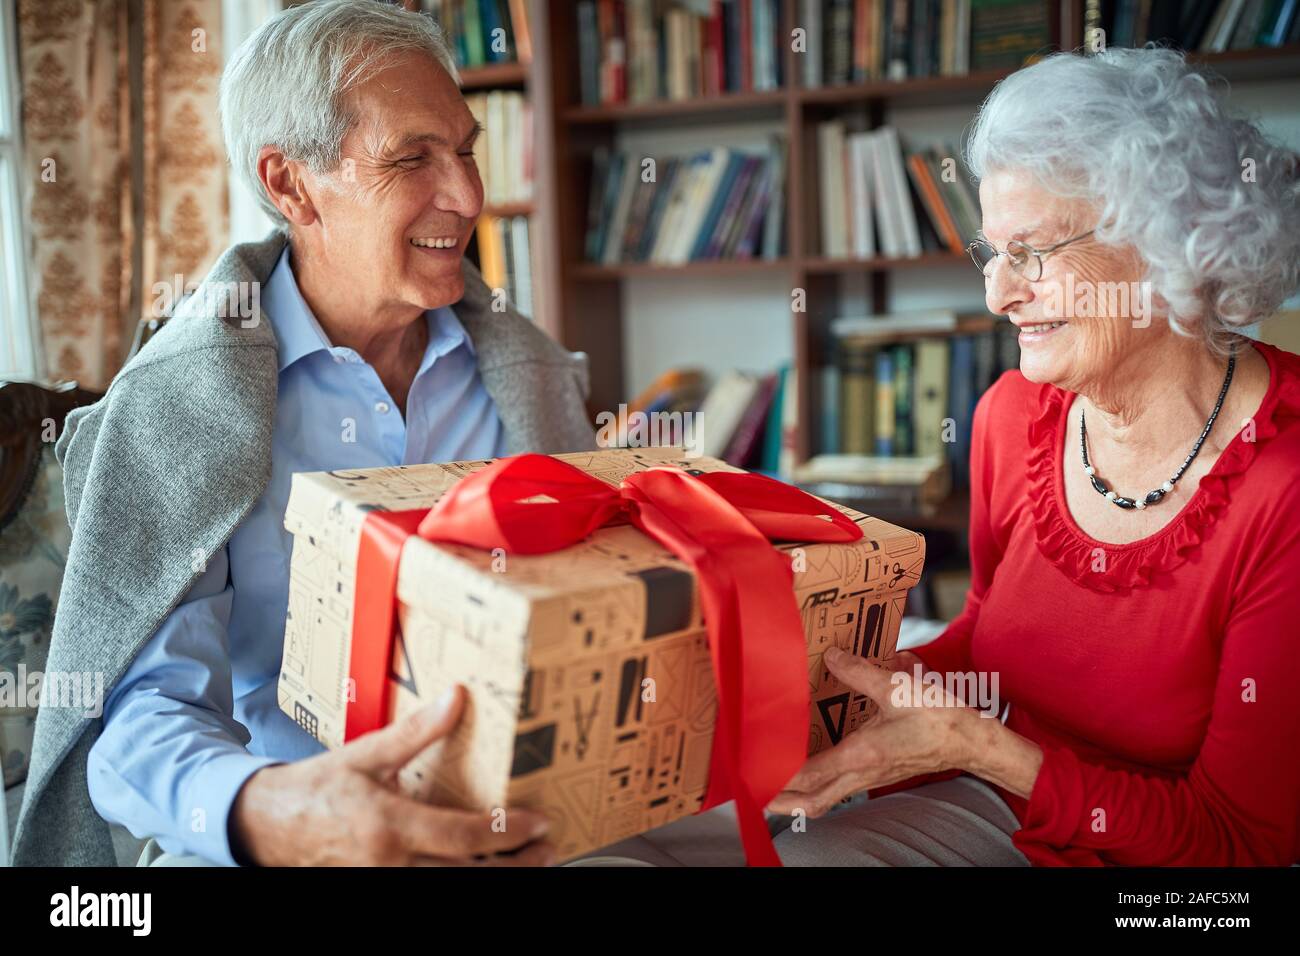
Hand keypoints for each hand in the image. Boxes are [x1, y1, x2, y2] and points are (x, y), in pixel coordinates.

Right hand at [231, 685, 555, 865]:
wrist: (263, 825)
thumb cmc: (315, 790)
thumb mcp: (367, 753)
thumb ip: (417, 732)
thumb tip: (455, 698)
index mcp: (388, 825)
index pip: (463, 836)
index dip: (507, 832)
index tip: (538, 823)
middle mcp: (388, 863)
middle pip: (467, 875)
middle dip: (516, 866)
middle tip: (548, 851)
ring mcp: (382, 883)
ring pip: (451, 889)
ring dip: (495, 880)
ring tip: (529, 866)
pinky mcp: (376, 890)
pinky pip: (428, 891)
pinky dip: (459, 881)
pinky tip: (483, 871)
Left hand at [767, 647, 976, 816]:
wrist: (970, 742)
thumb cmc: (939, 719)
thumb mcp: (897, 688)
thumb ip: (860, 672)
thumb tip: (831, 657)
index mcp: (862, 756)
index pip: (809, 774)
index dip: (778, 776)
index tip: (753, 771)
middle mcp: (862, 774)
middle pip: (811, 800)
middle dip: (780, 799)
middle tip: (753, 790)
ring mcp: (869, 778)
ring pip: (825, 799)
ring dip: (797, 798)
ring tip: (772, 788)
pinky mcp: (876, 775)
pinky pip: (839, 790)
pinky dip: (818, 788)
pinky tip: (809, 773)